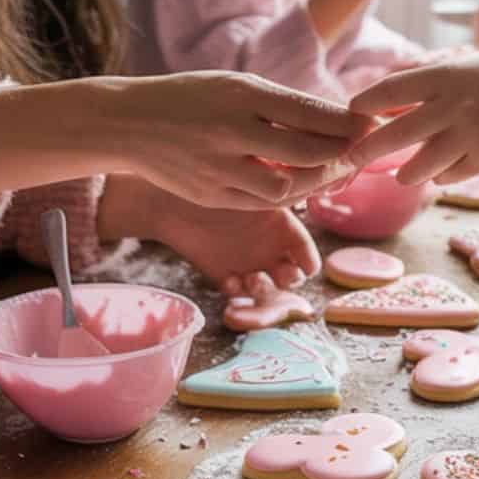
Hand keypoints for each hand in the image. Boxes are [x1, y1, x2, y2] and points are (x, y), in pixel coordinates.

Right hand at [107, 72, 367, 210]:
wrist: (128, 124)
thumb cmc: (193, 98)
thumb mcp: (236, 85)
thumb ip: (282, 104)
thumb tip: (339, 120)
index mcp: (240, 94)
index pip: (308, 112)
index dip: (346, 123)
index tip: (370, 125)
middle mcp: (230, 130)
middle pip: (304, 152)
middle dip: (340, 155)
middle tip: (360, 152)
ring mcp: (218, 167)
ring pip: (287, 187)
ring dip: (317, 182)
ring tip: (334, 171)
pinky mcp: (211, 195)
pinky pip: (262, 203)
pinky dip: (288, 196)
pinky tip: (302, 185)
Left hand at [125, 182, 320, 290]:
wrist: (169, 201)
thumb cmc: (210, 187)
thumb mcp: (247, 191)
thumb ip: (276, 195)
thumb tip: (307, 193)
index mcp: (278, 223)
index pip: (302, 246)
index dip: (309, 259)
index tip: (308, 268)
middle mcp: (266, 246)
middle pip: (291, 273)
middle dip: (289, 278)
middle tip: (281, 274)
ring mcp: (246, 262)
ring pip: (266, 287)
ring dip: (263, 288)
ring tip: (252, 279)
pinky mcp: (224, 274)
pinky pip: (237, 292)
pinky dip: (237, 290)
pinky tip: (229, 280)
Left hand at [348, 47, 478, 184]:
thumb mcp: (462, 68)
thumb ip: (427, 87)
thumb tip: (382, 108)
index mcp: (446, 77)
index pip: (392, 90)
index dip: (366, 103)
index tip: (352, 113)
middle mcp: (455, 105)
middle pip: (397, 134)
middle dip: (368, 150)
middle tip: (353, 158)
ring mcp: (473, 135)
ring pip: (421, 166)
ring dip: (407, 173)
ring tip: (403, 174)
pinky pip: (450, 176)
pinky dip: (442, 176)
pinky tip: (444, 170)